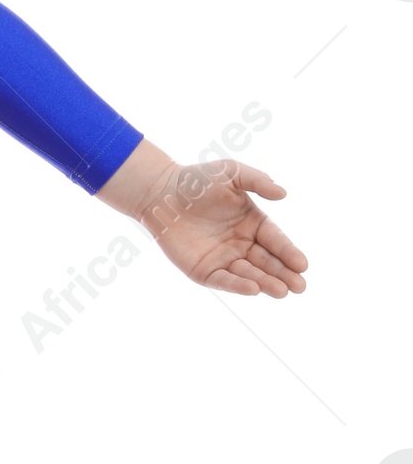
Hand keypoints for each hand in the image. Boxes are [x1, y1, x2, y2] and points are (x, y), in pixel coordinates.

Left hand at [135, 157, 307, 297]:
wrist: (160, 192)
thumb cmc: (196, 180)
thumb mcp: (231, 172)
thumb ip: (258, 181)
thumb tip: (283, 193)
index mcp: (253, 222)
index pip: (276, 240)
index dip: (289, 253)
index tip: (303, 265)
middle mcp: (241, 243)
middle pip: (267, 262)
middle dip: (284, 274)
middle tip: (299, 286)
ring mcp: (223, 258)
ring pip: (249, 274)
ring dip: (266, 283)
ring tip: (281, 291)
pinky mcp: (203, 270)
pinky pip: (223, 280)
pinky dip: (238, 286)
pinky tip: (253, 289)